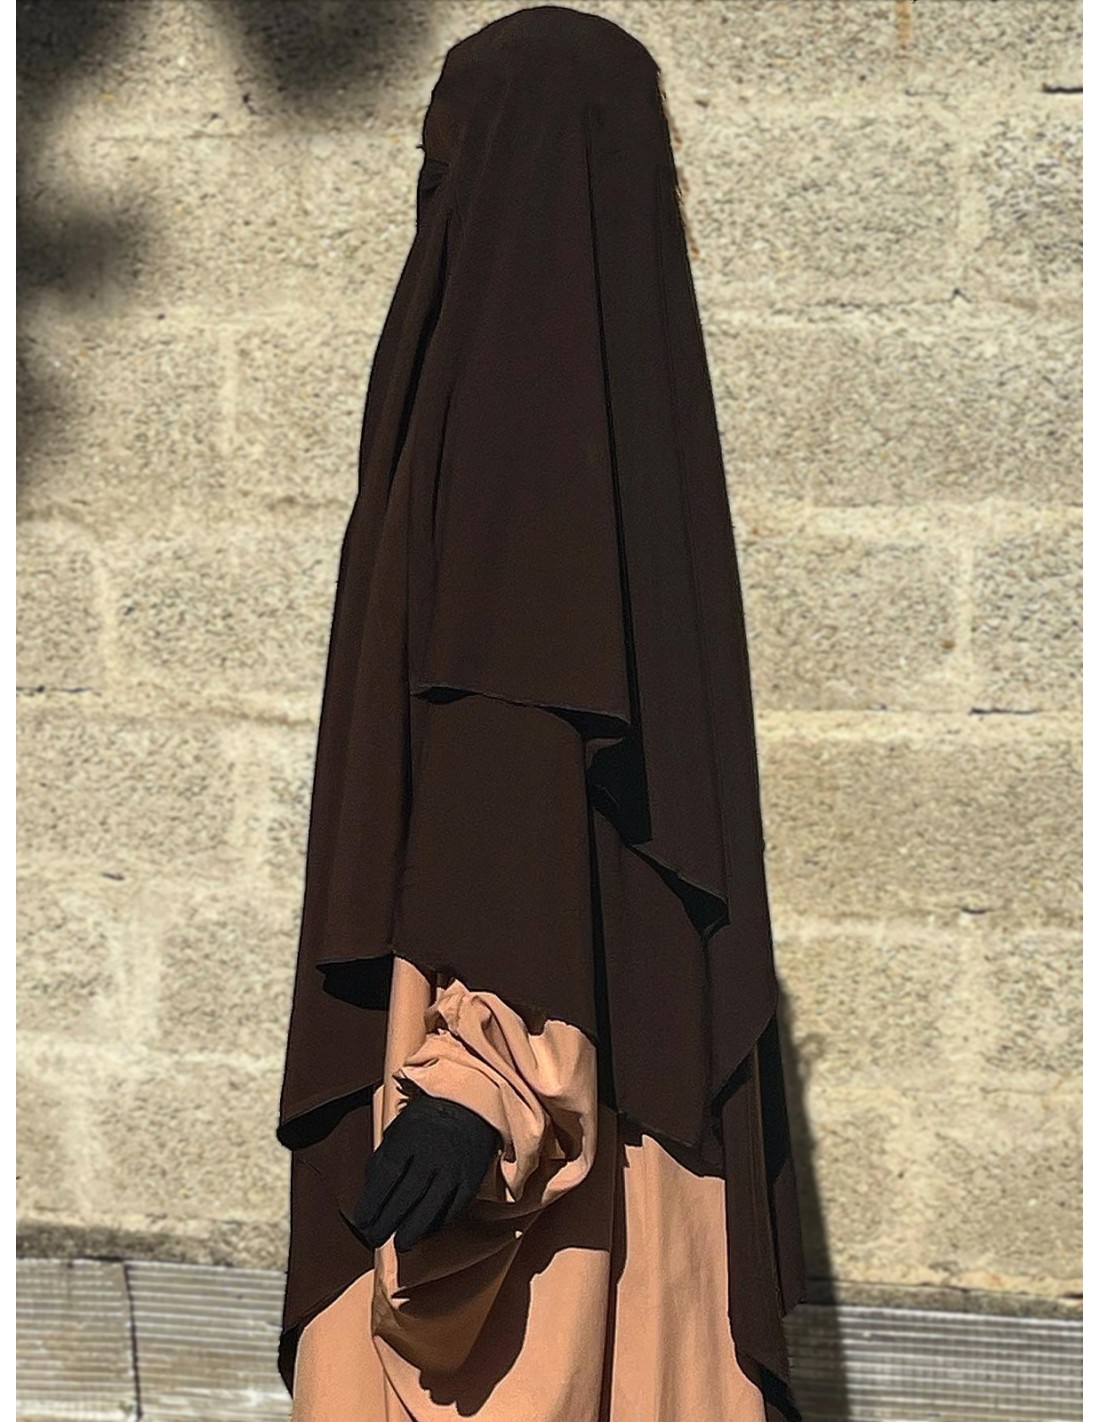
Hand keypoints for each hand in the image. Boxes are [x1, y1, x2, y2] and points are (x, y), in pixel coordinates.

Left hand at [351, 1088, 503, 1251]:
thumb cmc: (426, 1121)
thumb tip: (368, 1198)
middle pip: (406, 1196)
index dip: (372, 1203)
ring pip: (431, 1207)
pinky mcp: (471, 1179)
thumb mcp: (398, 1129)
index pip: (387, 1175)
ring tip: (400, 1244)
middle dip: (387, 1222)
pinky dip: (437, 1225)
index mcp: (410, 1134)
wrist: (470, 1106)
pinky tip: (425, 1232)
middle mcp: (434, 1151)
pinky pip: (453, 1210)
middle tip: (375, 1237)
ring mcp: (454, 1167)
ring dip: (412, 1231)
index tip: (362, 1221)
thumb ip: (382, 1160)